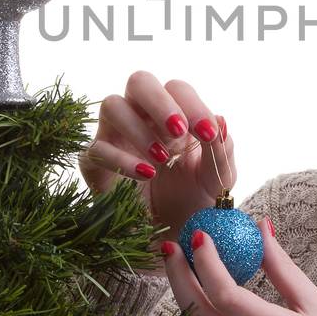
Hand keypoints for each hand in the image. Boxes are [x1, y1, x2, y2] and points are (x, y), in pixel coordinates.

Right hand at [78, 71, 233, 253]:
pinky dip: (122, 160)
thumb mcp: (217, 176)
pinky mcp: (94, 162)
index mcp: (173, 113)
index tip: (207, 133)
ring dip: (138, 128)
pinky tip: (145, 175)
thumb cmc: (195, 197)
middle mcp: (141, 116)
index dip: (193, 104)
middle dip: (160, 101)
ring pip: (111, 105)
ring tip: (162, 158)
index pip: (177, 89)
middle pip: (139, 81)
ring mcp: (114, 136)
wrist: (173, 234)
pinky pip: (98, 148)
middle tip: (179, 131)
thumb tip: (220, 120)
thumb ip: (221, 149)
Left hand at [164, 215, 316, 315]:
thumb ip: (284, 269)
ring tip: (184, 268)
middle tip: (172, 245)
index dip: (207, 261)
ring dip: (183, 297)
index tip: (199, 235)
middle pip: (196, 310)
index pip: (225, 294)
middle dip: (178, 273)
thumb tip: (261, 228)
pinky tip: (202, 305)